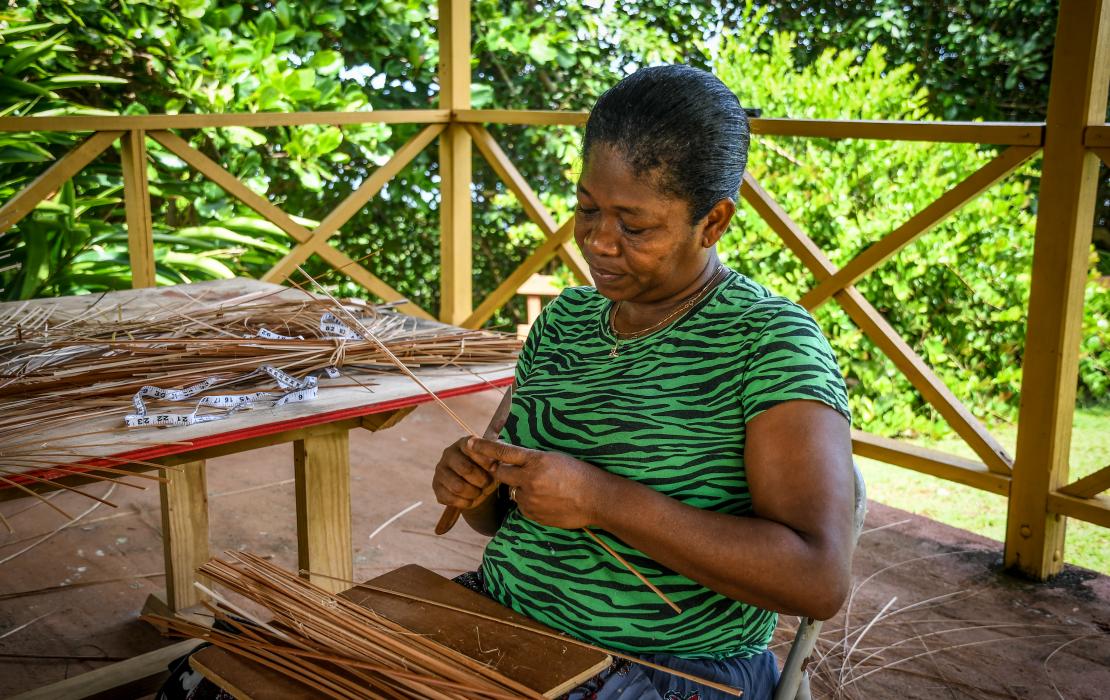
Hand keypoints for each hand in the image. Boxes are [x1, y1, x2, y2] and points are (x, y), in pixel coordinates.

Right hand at [432, 436, 495, 510]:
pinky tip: (470, 499)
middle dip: (481, 480)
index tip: (494, 468)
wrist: (478, 486)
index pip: (473, 448)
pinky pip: (451, 498)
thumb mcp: (495, 462)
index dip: (485, 460)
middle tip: (487, 484)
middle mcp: (449, 453)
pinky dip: (465, 502)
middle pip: (466, 469)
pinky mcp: (436, 486)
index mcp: (464, 443)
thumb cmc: (487, 470)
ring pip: (458, 487)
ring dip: (473, 493)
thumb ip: (496, 460)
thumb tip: (494, 464)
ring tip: (479, 492)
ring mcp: (440, 470)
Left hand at [462, 437, 609, 529]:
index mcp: (536, 460)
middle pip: (500, 474)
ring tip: (546, 489)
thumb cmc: (579, 474)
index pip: (503, 452)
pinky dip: (531, 503)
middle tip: (516, 471)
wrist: (596, 499)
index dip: (484, 447)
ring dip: (522, 489)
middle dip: (502, 471)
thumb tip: (514, 460)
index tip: (469, 443)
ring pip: (513, 492)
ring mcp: (530, 499)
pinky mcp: (533, 514)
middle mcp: (529, 479)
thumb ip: (532, 459)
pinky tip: (549, 501)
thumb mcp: (555, 458)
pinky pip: (523, 507)